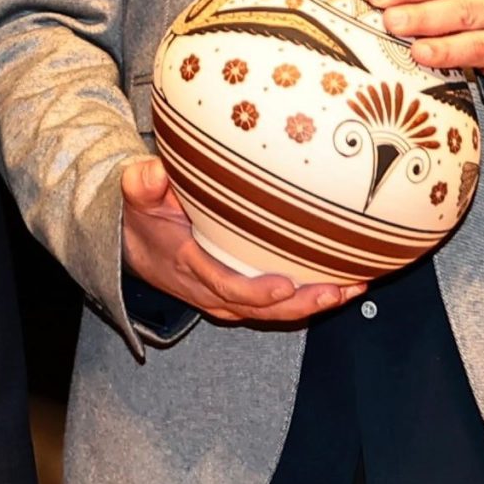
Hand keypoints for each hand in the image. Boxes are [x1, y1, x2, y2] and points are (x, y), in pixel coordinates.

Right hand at [119, 155, 362, 323]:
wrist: (131, 247)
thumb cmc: (143, 217)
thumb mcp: (137, 197)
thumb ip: (142, 184)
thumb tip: (153, 171)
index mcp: (189, 265)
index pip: (224, 285)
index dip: (255, 290)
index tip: (286, 285)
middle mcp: (209, 290)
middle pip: (258, 309)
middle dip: (300, 305)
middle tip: (337, 291)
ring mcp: (224, 298)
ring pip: (271, 313)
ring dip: (312, 305)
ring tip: (351, 290)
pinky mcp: (237, 297)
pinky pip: (274, 308)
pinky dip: (306, 301)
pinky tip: (340, 288)